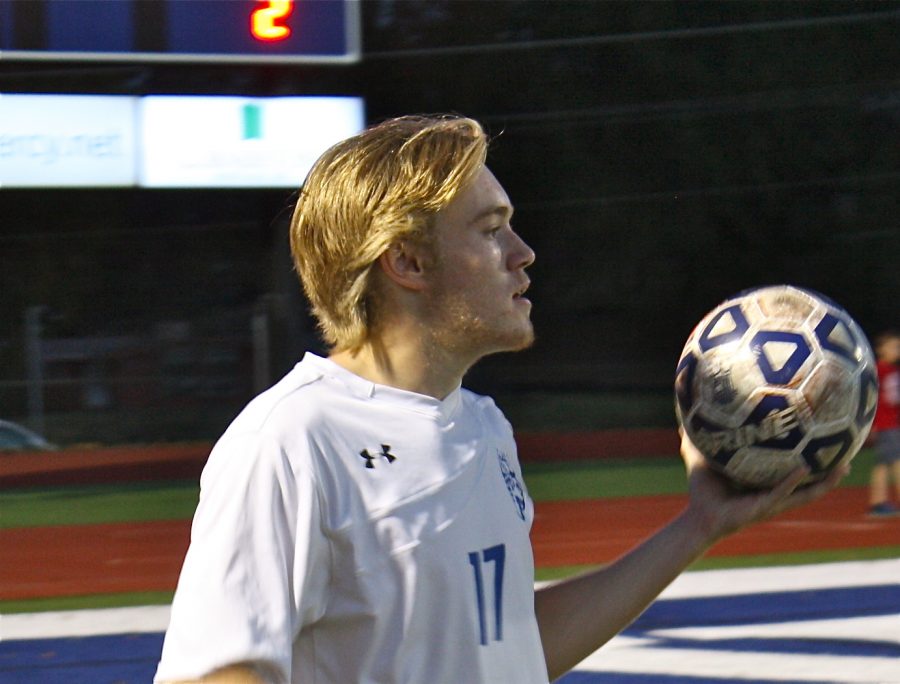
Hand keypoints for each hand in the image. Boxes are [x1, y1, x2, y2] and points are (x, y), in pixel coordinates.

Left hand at [679, 430, 848, 543]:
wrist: (696, 517)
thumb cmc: (702, 490)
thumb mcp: (702, 457)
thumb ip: (698, 438)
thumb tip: (688, 415)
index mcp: (765, 481)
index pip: (793, 466)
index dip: (811, 455)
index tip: (824, 437)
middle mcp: (774, 492)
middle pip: (809, 480)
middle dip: (829, 469)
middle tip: (847, 452)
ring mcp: (772, 501)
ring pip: (806, 491)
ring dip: (825, 480)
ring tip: (843, 466)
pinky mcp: (763, 508)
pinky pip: (782, 493)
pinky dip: (793, 482)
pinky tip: (805, 469)